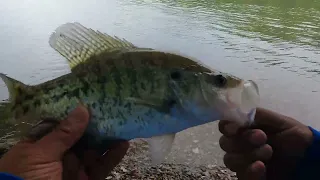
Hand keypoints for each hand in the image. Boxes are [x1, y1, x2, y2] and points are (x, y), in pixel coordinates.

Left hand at [0, 105, 128, 179]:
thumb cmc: (27, 179)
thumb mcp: (40, 154)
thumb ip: (63, 133)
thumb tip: (82, 108)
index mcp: (42, 145)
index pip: (62, 123)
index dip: (77, 112)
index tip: (93, 99)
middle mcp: (60, 155)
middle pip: (82, 135)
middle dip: (97, 123)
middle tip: (114, 108)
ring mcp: (74, 168)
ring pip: (95, 150)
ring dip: (109, 138)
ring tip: (124, 122)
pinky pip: (102, 166)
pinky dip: (114, 156)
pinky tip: (124, 144)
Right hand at [218, 107, 312, 179]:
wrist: (307, 157)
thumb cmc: (293, 136)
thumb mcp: (279, 121)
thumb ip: (258, 115)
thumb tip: (239, 114)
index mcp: (244, 128)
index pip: (224, 126)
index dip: (227, 127)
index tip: (236, 129)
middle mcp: (239, 144)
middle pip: (225, 143)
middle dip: (242, 140)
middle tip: (262, 138)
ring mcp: (242, 161)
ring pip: (230, 160)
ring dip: (248, 155)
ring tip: (269, 152)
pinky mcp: (248, 176)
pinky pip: (240, 176)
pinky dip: (249, 171)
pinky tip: (261, 167)